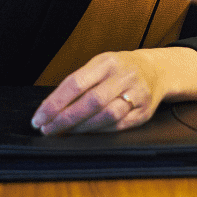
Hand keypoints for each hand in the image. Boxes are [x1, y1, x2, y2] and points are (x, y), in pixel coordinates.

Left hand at [31, 48, 196, 134]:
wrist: (156, 71)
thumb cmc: (119, 69)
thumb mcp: (99, 65)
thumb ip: (79, 83)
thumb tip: (51, 108)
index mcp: (107, 61)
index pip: (75, 83)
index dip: (55, 103)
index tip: (39, 117)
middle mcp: (124, 76)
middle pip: (91, 101)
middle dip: (65, 119)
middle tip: (48, 129)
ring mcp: (137, 94)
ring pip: (107, 116)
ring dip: (81, 128)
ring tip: (64, 132)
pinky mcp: (144, 112)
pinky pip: (118, 126)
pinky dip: (99, 132)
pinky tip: (85, 134)